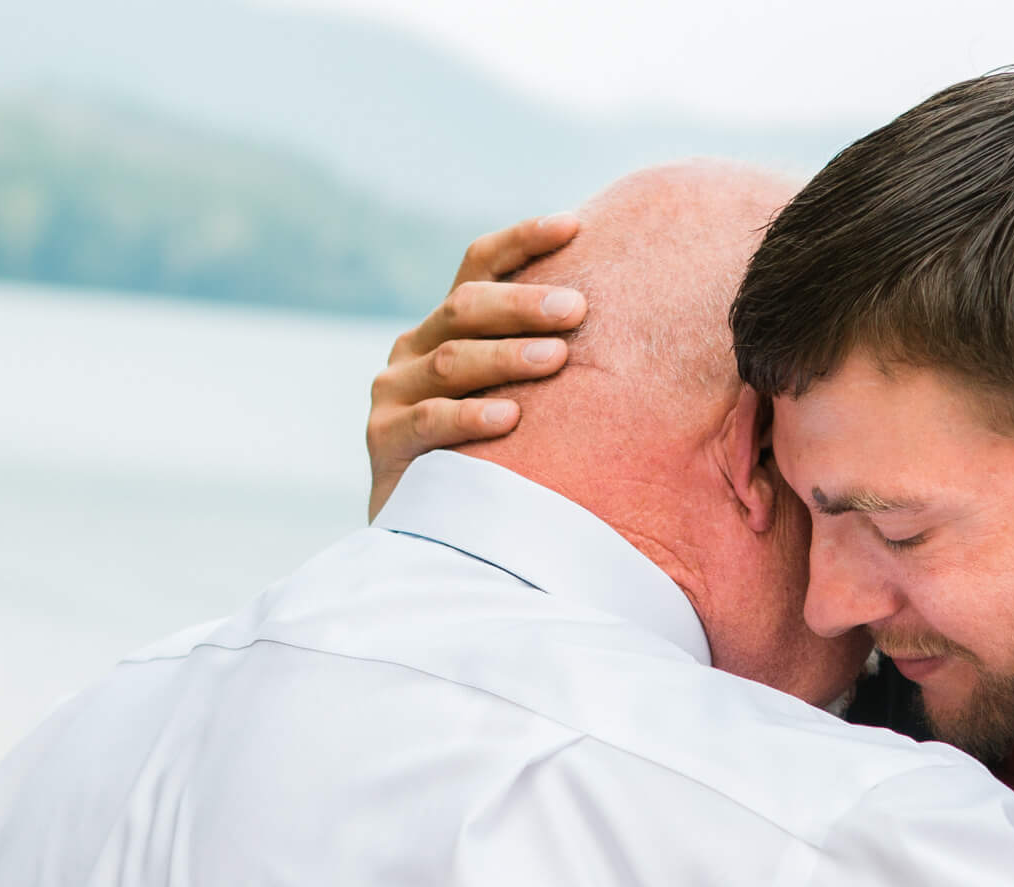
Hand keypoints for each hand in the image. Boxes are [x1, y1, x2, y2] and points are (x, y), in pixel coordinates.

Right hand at [367, 214, 587, 516]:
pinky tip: (511, 417)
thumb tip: (629, 324)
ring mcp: (394, 393)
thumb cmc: (494, 457)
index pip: (479, 265)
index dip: (522, 240)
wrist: (428, 534)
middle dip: (523, 304)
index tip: (574, 224)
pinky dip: (471, 416)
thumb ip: (545, 357)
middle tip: (577, 309)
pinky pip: (430, 420)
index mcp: (446, 327)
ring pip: (451, 360)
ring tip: (556, 358)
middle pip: (465, 307)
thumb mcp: (515, 396)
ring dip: (506, 355)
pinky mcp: (385, 440)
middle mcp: (414, 349)